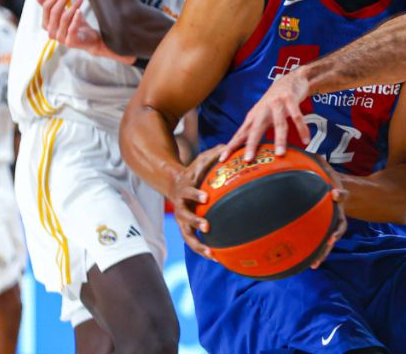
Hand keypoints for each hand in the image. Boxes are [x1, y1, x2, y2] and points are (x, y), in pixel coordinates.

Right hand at [37, 0, 128, 61]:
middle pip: (54, 12)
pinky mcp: (70, 42)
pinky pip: (72, 28)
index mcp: (46, 25)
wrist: (90, 40)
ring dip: (73, 6)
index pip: (47, 8)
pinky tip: (80, 10)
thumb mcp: (63, 13)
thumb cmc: (75, 25)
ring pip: (64, 18)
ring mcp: (60, 39)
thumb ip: (51, 6)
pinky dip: (76, 18)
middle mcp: (51, 33)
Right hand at [168, 144, 225, 260]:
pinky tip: (218, 259)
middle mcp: (180, 207)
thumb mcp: (201, 160)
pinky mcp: (187, 230)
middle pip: (185, 217)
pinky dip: (204, 251)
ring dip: (199, 245)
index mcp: (185, 190)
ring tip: (212, 254)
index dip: (195, 194)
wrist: (175, 185)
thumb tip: (230, 146)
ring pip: (187, 236)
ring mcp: (182, 221)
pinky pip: (195, 243)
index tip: (206, 197)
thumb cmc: (194, 171)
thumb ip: (214, 153)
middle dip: (195, 222)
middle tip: (207, 226)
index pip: (188, 192)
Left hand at [225, 69, 310, 160]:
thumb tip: (249, 152)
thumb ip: (257, 130)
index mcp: (254, 116)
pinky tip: (306, 140)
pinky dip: (301, 129)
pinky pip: (297, 117)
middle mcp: (263, 110)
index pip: (240, 134)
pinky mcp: (290, 99)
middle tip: (248, 160)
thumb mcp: (263, 115)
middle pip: (255, 129)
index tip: (222, 160)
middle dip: (251, 144)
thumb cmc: (275, 101)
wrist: (290, 78)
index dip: (231, 146)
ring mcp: (276, 104)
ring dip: (279, 139)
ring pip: (278, 124)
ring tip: (279, 154)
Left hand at [309, 158, 348, 268]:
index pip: (343, 192)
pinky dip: (318, 254)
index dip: (341, 193)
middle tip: (331, 239)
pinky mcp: (326, 230)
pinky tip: (309, 265)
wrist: (339, 192)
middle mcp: (338, 210)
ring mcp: (334, 222)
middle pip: (340, 223)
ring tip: (315, 263)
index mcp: (338, 193)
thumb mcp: (323, 167)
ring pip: (332, 238)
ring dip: (324, 250)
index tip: (336, 194)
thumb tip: (300, 149)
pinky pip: (323, 243)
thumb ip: (315, 161)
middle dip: (335, 232)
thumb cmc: (325, 177)